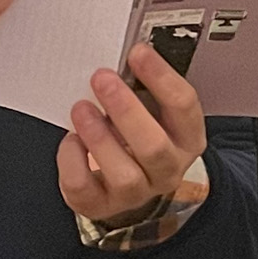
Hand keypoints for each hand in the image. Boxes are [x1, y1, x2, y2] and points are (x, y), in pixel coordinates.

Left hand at [59, 41, 211, 230]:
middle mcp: (167, 169)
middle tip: (102, 78)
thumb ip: (143, 89)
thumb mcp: (154, 112)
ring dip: (99, 138)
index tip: (137, 52)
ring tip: (81, 109)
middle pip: (154, 146)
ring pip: (123, 174)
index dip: (161, 77)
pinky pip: (84, 189)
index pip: (183, 106)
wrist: (135, 187)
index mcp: (187, 138)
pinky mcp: (101, 205)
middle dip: (126, 110)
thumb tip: (122, 55)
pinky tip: (71, 140)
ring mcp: (136, 193)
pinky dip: (72, 162)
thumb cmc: (140, 136)